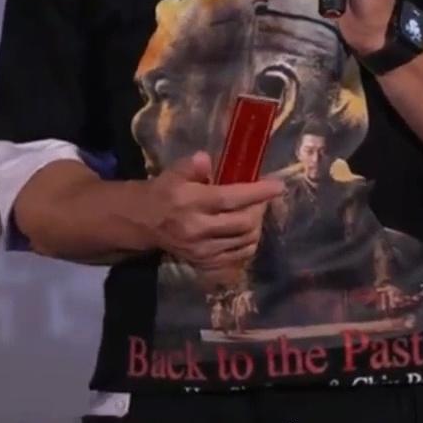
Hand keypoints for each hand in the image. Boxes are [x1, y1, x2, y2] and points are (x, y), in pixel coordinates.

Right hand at [146, 152, 283, 275]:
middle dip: (260, 209)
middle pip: (243, 223)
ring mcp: (202, 250)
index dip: (258, 193)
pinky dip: (248, 244)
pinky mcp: (204, 263)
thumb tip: (205, 159)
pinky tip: (246, 232)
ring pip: (245, 242)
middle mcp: (198, 229)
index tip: (278, 186)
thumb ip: (190, 166)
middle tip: (263, 198)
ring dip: (257, 226)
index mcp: (190, 203)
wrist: (144, 222)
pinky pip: (237, 257)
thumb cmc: (164, 192)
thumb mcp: (173, 173)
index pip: (231, 198)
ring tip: (255, 213)